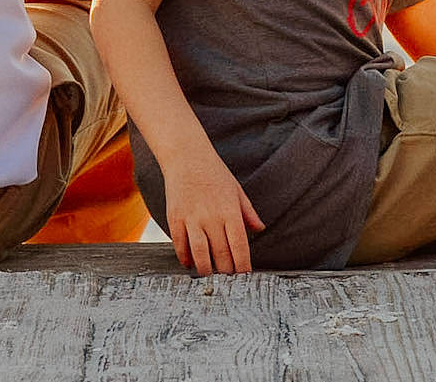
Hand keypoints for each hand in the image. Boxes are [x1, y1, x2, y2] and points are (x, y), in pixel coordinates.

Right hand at [162, 147, 265, 274]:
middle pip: (221, 254)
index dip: (242, 266)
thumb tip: (260, 229)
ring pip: (200, 254)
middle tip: (227, 279)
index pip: (239, 246)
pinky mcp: (175, 218)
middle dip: (226, 271)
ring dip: (205, 269)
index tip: (244, 275)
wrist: (187, 157)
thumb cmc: (215, 174)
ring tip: (209, 275)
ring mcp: (192, 218)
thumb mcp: (236, 191)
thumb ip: (248, 212)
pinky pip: (180, 244)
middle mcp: (211, 217)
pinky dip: (185, 257)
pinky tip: (190, 262)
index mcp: (230, 211)